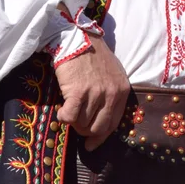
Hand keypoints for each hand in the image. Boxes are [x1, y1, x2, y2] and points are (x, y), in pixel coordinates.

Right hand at [54, 35, 130, 150]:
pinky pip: (69, 117)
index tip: (91, 145)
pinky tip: (61, 110)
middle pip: (98, 127)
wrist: (77, 38)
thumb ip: (110, 95)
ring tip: (69, 111)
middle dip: (85, 131)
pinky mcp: (78, 92)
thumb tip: (100, 119)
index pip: (113, 124)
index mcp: (122, 91)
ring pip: (82, 123)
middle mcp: (111, 94)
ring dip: (73, 122)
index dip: (101, 138)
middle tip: (76, 125)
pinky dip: (63, 117)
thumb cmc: (92, 55)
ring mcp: (95, 93)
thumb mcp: (112, 73)